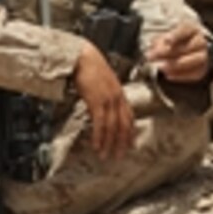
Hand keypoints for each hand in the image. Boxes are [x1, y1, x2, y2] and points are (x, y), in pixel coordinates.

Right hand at [73, 39, 133, 160]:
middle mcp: (118, 97)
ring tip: (105, 155)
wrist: (82, 57)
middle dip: (122, 142)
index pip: (129, 116)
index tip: (129, 144)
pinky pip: (100, 123)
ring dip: (109, 143)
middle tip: (119, 156)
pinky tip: (97, 145)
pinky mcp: (97, 101)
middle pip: (124, 124)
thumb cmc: (90, 68)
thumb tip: (102, 106)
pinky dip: (99, 136)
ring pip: (113, 127)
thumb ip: (106, 94)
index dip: (129, 132)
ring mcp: (109, 100)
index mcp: (120, 93)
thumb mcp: (102, 83)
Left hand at [147, 21, 212, 82]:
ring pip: (193, 60)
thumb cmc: (175, 42)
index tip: (167, 40)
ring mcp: (204, 55)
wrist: (190, 53)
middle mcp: (200, 41)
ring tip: (161, 67)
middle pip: (187, 46)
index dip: (176, 35)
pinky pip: (194, 73)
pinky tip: (168, 74)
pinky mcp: (202, 69)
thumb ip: (161, 43)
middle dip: (169, 52)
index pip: (185, 30)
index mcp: (192, 29)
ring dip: (176, 64)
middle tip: (152, 57)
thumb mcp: (166, 38)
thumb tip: (156, 51)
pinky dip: (180, 75)